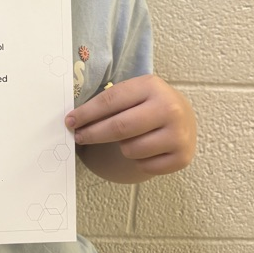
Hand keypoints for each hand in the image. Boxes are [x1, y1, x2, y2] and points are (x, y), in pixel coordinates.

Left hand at [65, 75, 195, 180]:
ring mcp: (179, 134)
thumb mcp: (133, 92)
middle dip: (93, 134)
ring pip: (130, 150)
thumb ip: (109, 102)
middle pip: (119, 128)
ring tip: (128, 139)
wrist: (184, 116)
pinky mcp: (182, 157)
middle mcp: (169, 108)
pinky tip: (145, 149)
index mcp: (152, 86)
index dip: (86, 113)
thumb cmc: (149, 103)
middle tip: (79, 136)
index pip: (110, 101)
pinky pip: (144, 166)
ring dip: (121, 147)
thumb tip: (75, 121)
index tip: (70, 121)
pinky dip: (138, 161)